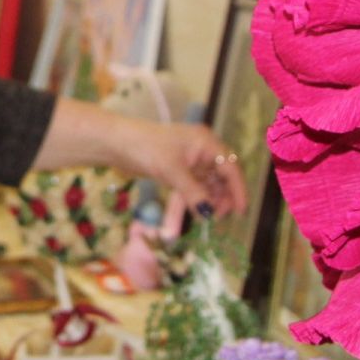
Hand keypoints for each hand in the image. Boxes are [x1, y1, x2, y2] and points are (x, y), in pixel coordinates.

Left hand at [31, 99, 247, 219]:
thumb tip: (209, 213)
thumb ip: (193, 193)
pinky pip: (196, 184)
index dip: (238, 189)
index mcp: (206, 142)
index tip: (241, 211)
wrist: (118, 142)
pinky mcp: (178, 168)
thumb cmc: (147, 149)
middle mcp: (202, 149)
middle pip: (223, 175)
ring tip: (209, 216)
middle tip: (219, 217)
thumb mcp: (173, 172)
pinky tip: (198, 209)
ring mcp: (190, 158)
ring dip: (212, 198)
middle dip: (224, 196)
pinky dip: (199, 196)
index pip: (230, 167)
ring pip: (210, 181)